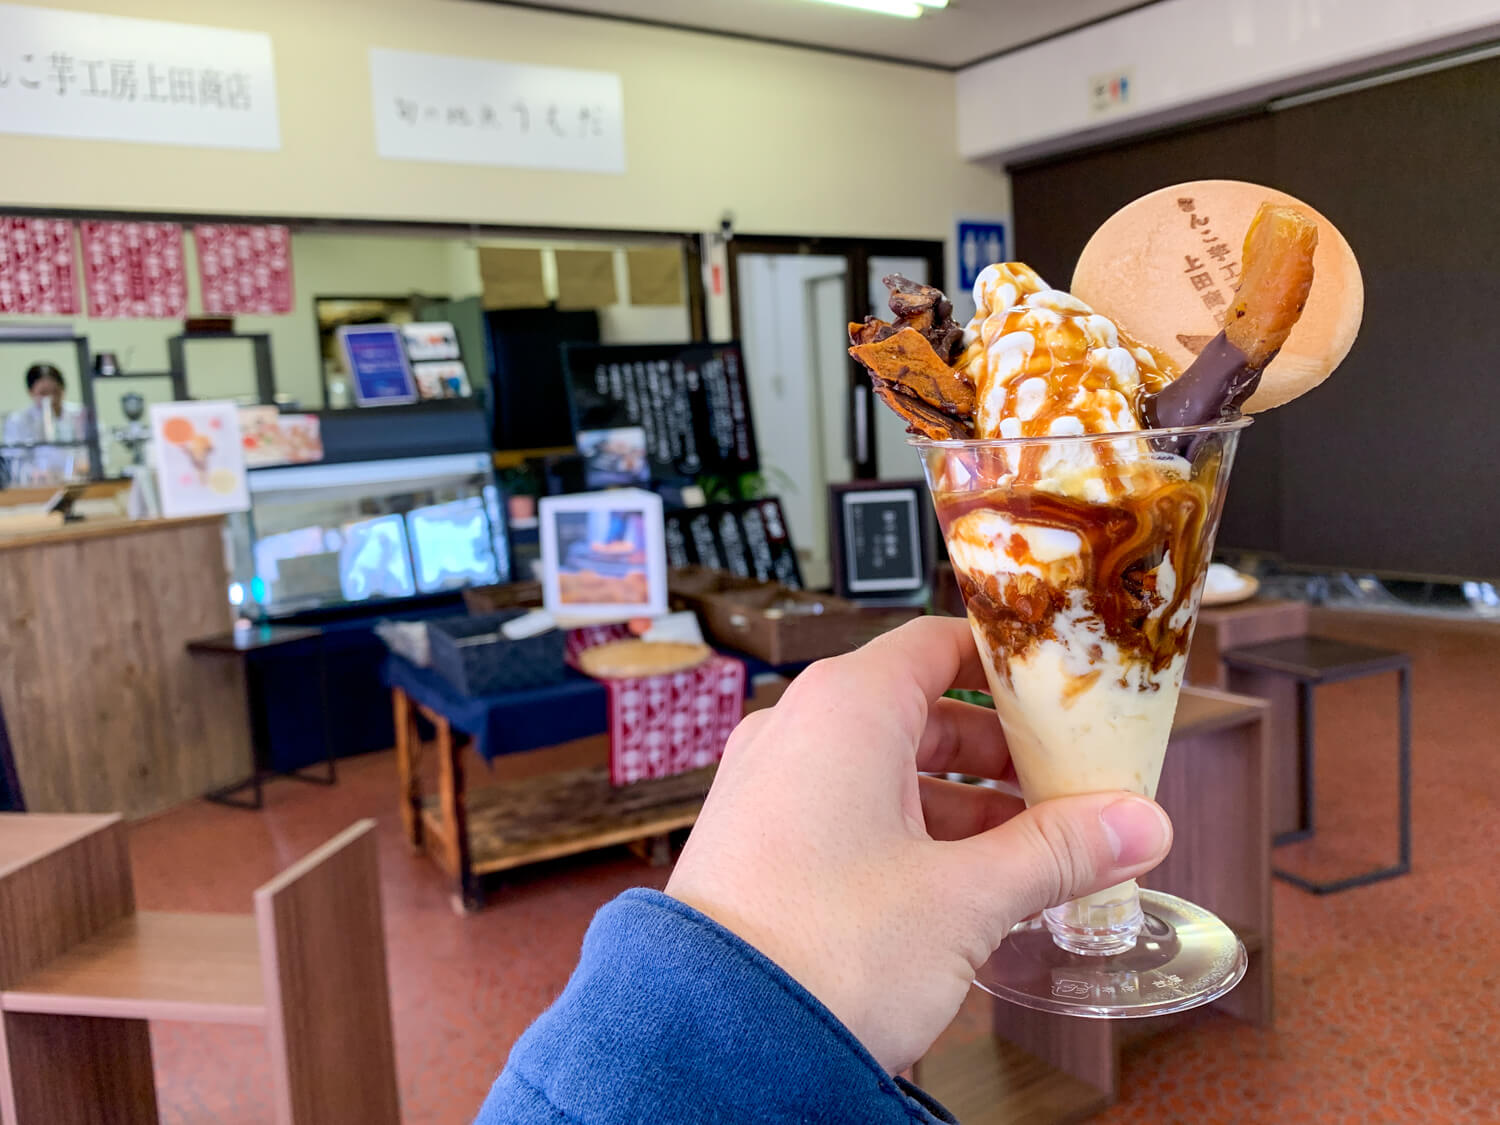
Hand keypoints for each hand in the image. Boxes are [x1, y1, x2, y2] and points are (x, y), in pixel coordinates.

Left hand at [665, 616, 1172, 1072]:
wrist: (715, 1040)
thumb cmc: (823, 951)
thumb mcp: (965, 898)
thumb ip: (1058, 852)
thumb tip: (1139, 824)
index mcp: (845, 707)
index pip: (939, 644)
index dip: (1009, 663)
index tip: (1066, 689)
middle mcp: (798, 728)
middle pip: (920, 712)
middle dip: (1002, 753)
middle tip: (1068, 786)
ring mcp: (770, 784)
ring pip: (887, 770)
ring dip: (963, 803)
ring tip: (1033, 849)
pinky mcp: (760, 839)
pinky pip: (848, 811)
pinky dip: (911, 832)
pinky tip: (963, 884)